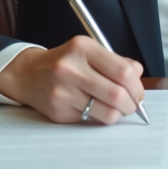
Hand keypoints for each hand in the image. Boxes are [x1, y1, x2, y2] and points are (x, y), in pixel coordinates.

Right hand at [0, 36, 145, 123]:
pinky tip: (95, 109)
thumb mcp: (89, 51)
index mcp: (82, 48)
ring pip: (107, 112)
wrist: (28, 74)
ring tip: (116, 108)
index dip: (137, 86)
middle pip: (117, 94)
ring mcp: (62, 91)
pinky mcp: (58, 111)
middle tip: (133, 105)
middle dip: (132, 104)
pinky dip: (100, 118)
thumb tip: (138, 77)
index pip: (123, 72)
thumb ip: (116, 62)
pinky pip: (91, 120)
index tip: (139, 92)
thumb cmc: (65, 62)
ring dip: (118, 114)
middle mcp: (70, 68)